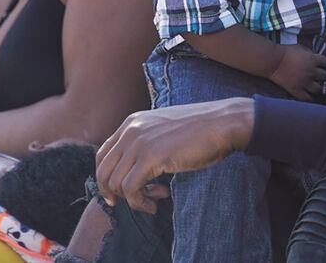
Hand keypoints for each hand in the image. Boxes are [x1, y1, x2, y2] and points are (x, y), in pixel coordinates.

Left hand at [95, 98, 253, 212]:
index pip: (103, 154)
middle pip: (103, 171)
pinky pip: (130, 189)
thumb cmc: (201, 130)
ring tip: (155, 199)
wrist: (223, 123)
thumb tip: (135, 170)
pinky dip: (140, 202)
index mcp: (132, 122)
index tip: (117, 195)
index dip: (106, 178)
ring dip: (133, 199)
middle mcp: (130, 130)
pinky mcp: (150, 157)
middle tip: (134, 202)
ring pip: (115, 183)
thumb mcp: (164, 131)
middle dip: (114, 194)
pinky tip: (157, 202)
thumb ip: (146, 143)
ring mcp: (139, 143)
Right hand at [268, 44, 325, 100]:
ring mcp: (304, 82)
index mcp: (313, 60)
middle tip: (321, 75)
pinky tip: (311, 97)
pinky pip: (307, 98)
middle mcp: (311, 72)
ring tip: (316, 86)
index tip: (324, 65)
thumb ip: (310, 53)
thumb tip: (315, 57)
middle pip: (324, 76)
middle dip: (323, 75)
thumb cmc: (285, 52)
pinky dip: (310, 98)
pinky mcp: (296, 90)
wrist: (273, 61)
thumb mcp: (300, 47)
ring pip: (318, 88)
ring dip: (318, 86)